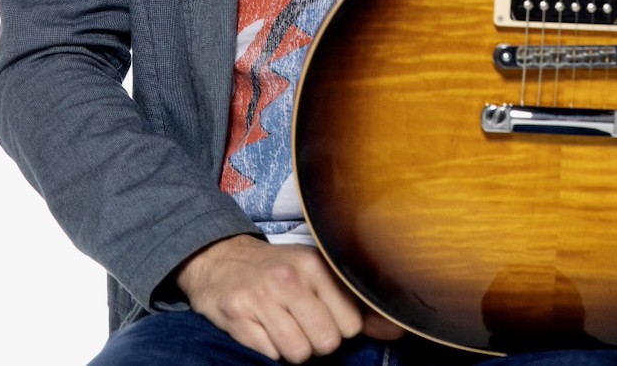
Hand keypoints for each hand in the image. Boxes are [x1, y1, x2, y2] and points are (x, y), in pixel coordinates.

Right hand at [175, 234, 403, 362]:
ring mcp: (262, 296)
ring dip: (291, 348)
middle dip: (316, 342)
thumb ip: (355, 303)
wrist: (220, 260)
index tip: (323, 314)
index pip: (350, 324)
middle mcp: (290, 278)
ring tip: (282, 325)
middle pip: (326, 342)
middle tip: (301, 322)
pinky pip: (269, 355)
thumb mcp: (317, 274)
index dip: (339, 328)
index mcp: (315, 264)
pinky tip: (261, 326)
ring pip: (298, 353)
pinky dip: (268, 348)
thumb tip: (396, 330)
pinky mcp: (238, 314)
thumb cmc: (277, 271)